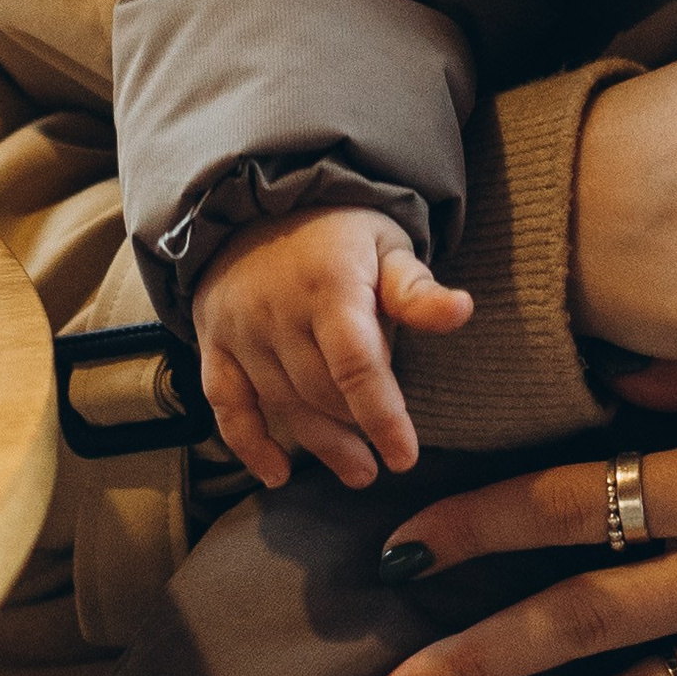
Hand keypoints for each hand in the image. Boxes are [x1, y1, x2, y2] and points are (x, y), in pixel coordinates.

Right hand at [191, 206, 471, 491]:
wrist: (258, 202)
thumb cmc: (339, 231)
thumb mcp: (386, 245)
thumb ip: (416, 288)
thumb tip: (461, 311)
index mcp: (329, 285)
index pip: (356, 364)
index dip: (382, 416)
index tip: (405, 457)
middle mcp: (279, 311)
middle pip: (320, 392)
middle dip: (355, 433)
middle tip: (380, 465)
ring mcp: (241, 330)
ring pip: (281, 404)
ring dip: (319, 444)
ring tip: (356, 470)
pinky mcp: (215, 344)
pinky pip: (226, 404)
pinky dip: (247, 444)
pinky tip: (277, 473)